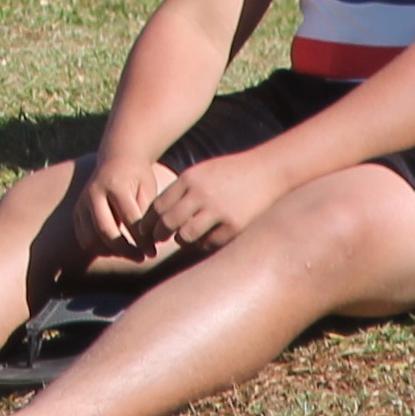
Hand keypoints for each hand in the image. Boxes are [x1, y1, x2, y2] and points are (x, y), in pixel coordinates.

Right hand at [74, 150, 175, 260]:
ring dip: (111, 251)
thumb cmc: (138, 175)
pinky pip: (84, 238)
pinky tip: (116, 248)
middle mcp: (94, 193)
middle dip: (125, 250)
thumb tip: (147, 242)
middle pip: (105, 231)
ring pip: (91, 238)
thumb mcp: (148, 188)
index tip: (153, 252)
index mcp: (115, 184)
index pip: (128, 219)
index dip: (142, 240)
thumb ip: (146, 212)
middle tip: (141, 258)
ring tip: (130, 253)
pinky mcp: (77, 211)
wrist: (116, 157)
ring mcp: (82, 202)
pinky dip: (99, 248)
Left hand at [142, 149, 294, 254]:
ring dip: (181, 241)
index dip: (149, 221)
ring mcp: (218, 210)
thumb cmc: (231, 172)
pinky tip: (203, 241)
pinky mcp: (234, 225)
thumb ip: (182, 189)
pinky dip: (203, 245)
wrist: (267, 170)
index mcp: (189, 179)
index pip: (159, 206)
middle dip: (159, 234)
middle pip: (168, 222)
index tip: (146, 230)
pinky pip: (209, 243)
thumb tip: (159, 213)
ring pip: (186, 236)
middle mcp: (200, 194)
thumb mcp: (202, 171)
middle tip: (158, 240)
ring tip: (182, 240)